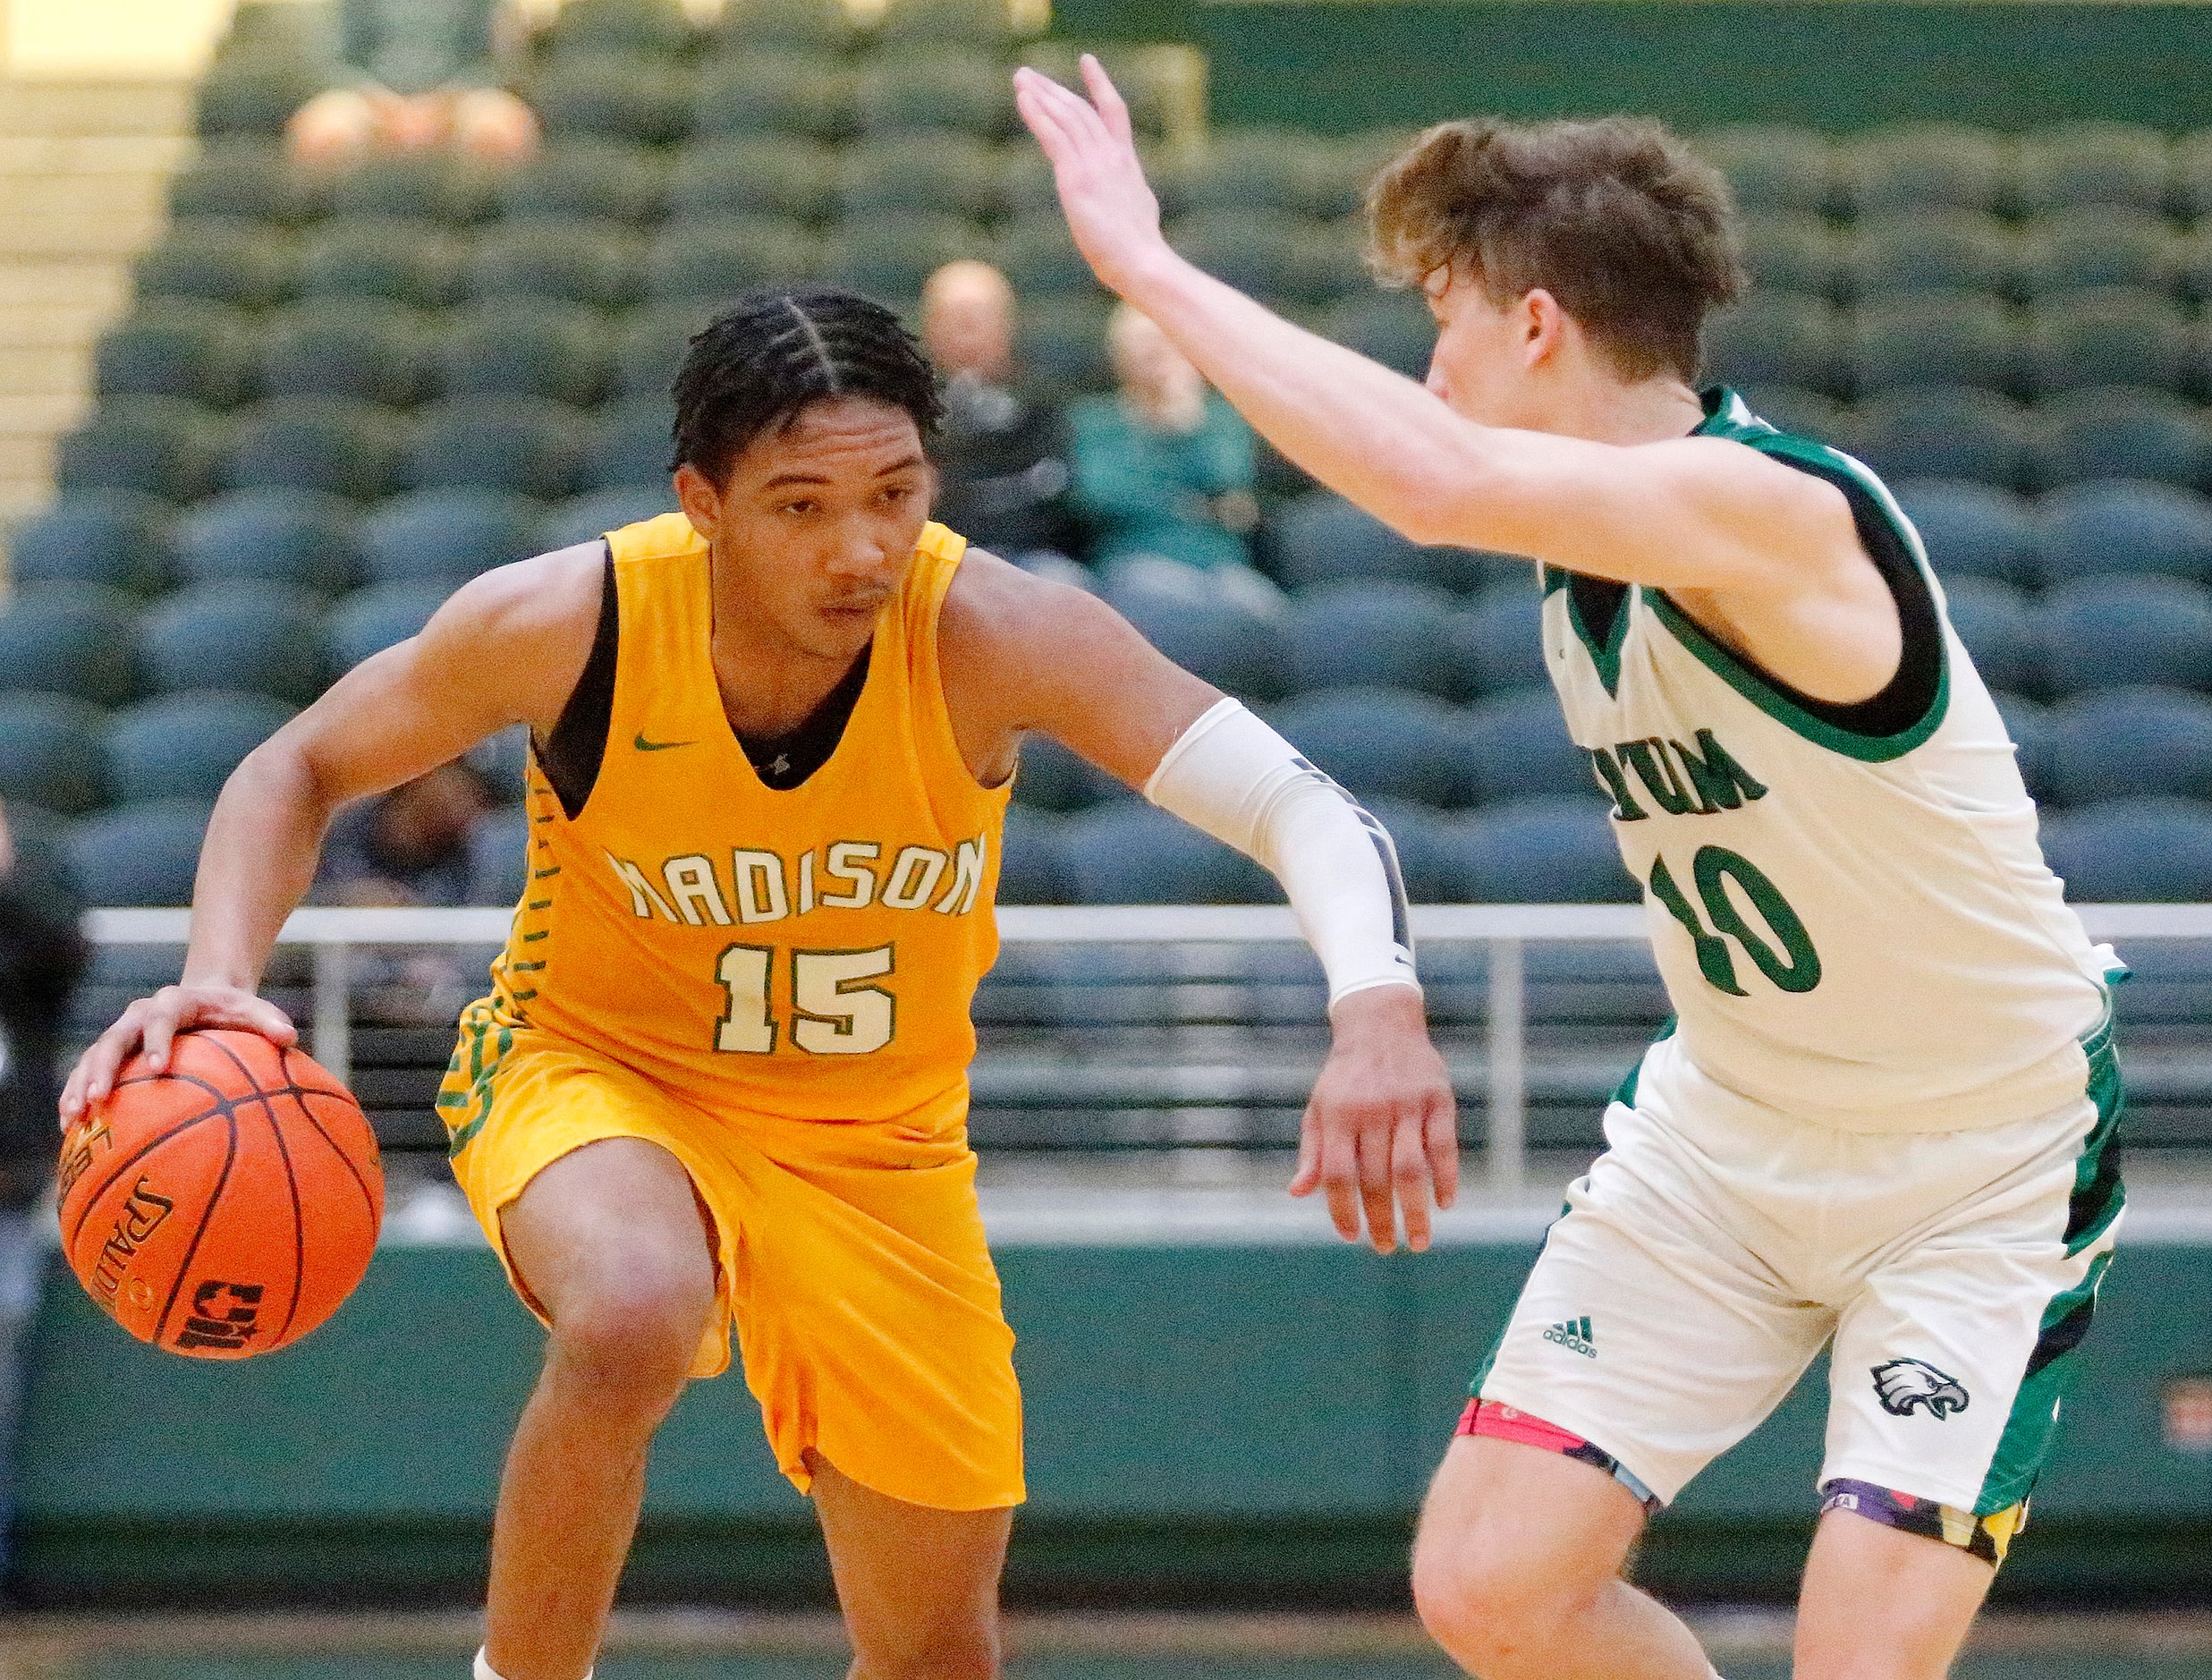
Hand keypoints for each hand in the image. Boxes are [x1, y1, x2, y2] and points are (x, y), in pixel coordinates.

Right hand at [59, 984, 296, 1127]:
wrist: (205, 996)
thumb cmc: (233, 1010)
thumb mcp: (253, 1009)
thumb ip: (270, 1020)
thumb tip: (290, 1037)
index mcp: (173, 1003)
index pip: (160, 1019)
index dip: (157, 1041)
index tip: (159, 1068)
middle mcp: (138, 1015)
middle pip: (113, 1039)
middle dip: (102, 1068)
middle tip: (97, 1099)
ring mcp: (121, 1033)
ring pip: (92, 1057)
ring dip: (79, 1085)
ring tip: (72, 1119)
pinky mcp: (112, 1052)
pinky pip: (86, 1073)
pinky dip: (75, 1095)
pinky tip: (69, 1128)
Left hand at [1013, 56, 1174, 297]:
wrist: (1141, 260)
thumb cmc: (1141, 251)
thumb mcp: (1138, 212)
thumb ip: (1126, 195)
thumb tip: (1123, 200)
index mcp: (1126, 162)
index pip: (1113, 112)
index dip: (1099, 83)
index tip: (1087, 60)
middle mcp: (1111, 156)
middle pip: (1080, 109)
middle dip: (1053, 88)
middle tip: (1029, 73)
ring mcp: (1094, 165)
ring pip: (1065, 117)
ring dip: (1040, 94)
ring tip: (1020, 77)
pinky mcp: (1076, 179)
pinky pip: (1054, 136)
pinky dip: (1037, 114)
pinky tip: (1022, 99)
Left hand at [1291, 985, 1459, 1251]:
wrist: (1379, 1023)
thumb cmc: (1345, 1077)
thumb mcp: (1320, 1108)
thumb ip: (1313, 1152)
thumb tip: (1299, 1192)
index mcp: (1338, 1115)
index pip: (1339, 1174)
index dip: (1343, 1210)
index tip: (1351, 1237)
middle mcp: (1372, 1111)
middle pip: (1377, 1178)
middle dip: (1381, 1220)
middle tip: (1385, 1248)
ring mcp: (1407, 1105)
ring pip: (1412, 1169)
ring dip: (1416, 1211)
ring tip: (1419, 1241)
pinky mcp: (1438, 1100)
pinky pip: (1444, 1147)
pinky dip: (1446, 1179)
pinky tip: (1443, 1204)